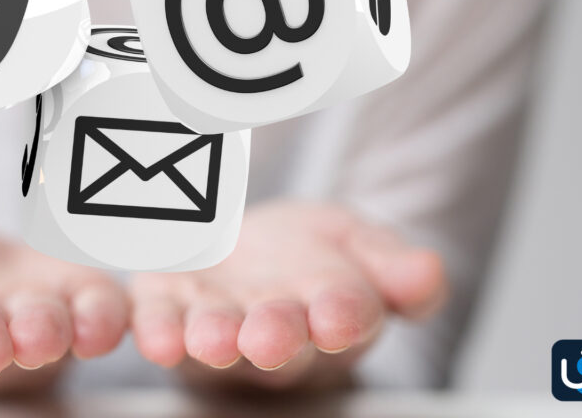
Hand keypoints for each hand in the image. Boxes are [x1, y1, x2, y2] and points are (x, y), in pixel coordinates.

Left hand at [130, 202, 446, 391]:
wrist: (243, 251)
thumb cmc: (306, 258)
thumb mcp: (356, 241)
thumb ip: (390, 262)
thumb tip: (428, 273)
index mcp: (332, 314)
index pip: (346, 318)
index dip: (343, 317)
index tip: (340, 316)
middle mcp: (273, 332)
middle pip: (278, 339)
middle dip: (275, 336)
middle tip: (270, 337)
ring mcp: (215, 325)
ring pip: (215, 338)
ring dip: (211, 339)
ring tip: (210, 338)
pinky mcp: (166, 308)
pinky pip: (157, 322)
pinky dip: (154, 328)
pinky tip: (153, 334)